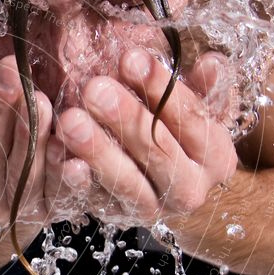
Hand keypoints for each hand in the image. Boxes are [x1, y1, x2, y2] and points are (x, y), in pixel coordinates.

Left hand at [45, 47, 238, 225]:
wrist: (159, 180)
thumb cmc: (174, 129)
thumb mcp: (192, 106)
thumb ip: (201, 87)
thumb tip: (211, 63)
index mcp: (216, 158)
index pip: (192, 119)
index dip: (160, 88)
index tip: (130, 59)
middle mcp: (189, 191)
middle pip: (158, 151)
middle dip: (125, 118)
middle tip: (95, 89)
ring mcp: (150, 208)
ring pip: (125, 183)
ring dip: (97, 151)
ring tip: (70, 120)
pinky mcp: (114, 216)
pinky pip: (91, 199)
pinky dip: (72, 179)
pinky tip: (57, 155)